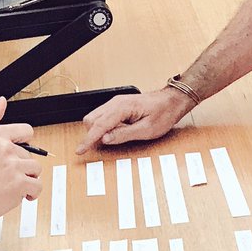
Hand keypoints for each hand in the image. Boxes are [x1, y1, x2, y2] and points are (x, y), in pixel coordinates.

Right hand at [0, 98, 43, 225]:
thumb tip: (1, 101)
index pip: (26, 131)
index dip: (24, 144)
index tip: (18, 153)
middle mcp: (6, 148)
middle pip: (30, 155)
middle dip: (21, 166)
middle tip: (5, 175)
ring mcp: (14, 166)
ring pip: (36, 170)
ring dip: (27, 180)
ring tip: (11, 185)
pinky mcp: (19, 184)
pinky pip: (37, 186)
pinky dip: (31, 193)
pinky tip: (18, 194)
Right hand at [76, 89, 190, 153]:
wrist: (171, 101)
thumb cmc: (163, 113)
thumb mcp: (146, 129)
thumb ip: (124, 134)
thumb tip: (105, 139)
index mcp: (122, 107)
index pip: (99, 125)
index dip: (88, 139)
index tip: (80, 150)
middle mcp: (115, 102)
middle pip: (91, 120)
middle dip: (93, 134)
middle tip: (104, 145)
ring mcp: (115, 103)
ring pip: (95, 118)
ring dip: (98, 131)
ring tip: (116, 137)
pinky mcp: (117, 106)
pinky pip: (103, 117)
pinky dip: (104, 126)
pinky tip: (116, 131)